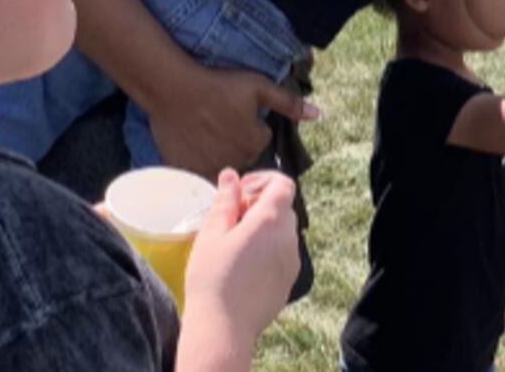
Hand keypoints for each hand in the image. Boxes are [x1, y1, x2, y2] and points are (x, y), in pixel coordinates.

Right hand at [147, 64, 317, 178]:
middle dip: (236, 143)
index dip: (249, 126)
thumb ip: (288, 102)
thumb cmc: (217, 85)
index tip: (235, 113)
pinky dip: (196, 163)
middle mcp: (235, 161)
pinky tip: (191, 143)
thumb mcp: (258, 87)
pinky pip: (197, 174)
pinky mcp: (186, 171)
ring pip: (221, 166)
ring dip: (217, 156)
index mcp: (255, 143)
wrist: (173, 88)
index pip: (260, 141)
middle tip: (218, 122)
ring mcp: (208, 168)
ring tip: (204, 133)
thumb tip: (318, 113)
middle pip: (242, 157)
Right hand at [183, 168, 299, 338]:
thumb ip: (225, 200)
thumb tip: (230, 176)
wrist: (223, 327)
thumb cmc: (213, 278)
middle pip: (282, 207)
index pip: (283, 183)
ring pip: (282, 232)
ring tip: (234, 244)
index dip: (263, 179)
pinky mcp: (289, 280)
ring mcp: (292, 260)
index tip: (240, 191)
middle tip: (231, 218)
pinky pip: (282, 255)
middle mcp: (289, 237)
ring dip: (264, 229)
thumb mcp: (212, 233)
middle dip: (259, 205)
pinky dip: (267, 251)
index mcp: (271, 220)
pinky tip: (243, 266)